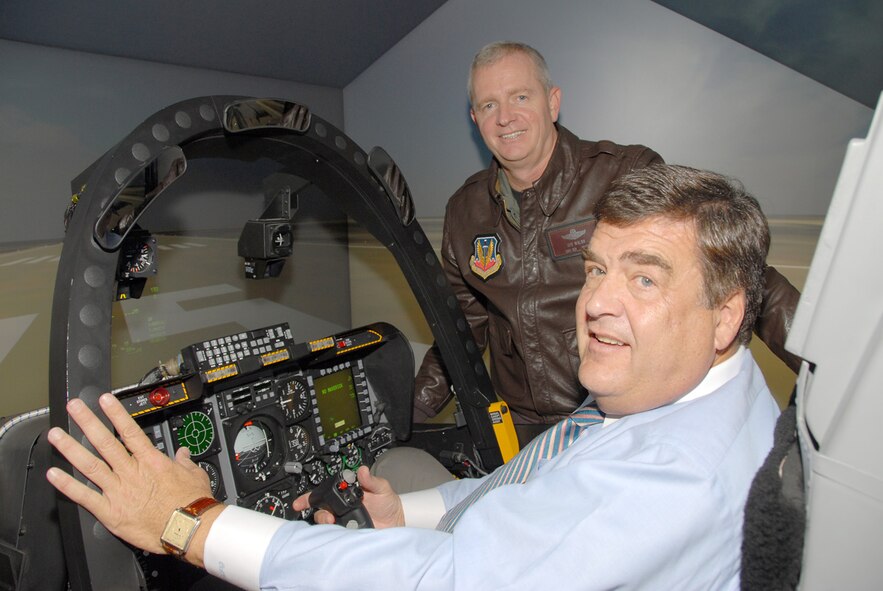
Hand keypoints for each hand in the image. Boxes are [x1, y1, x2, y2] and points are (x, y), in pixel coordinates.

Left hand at [46, 393, 215, 557]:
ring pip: (90, 465)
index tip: (103, 401)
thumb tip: (183, 454)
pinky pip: (84, 497)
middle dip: (88, 422)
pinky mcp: (111, 512)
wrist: (187, 528)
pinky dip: (67, 486)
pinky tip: (54, 475)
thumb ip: (184, 462)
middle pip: (105, 442)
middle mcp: (132, 473)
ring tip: (56, 435)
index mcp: (151, 462)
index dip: (115, 414)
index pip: (130, 431)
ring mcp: (118, 491)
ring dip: (71, 448)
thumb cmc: (192, 503)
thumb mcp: (194, 475)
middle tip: (74, 408)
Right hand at [292, 465, 404, 528]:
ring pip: (326, 523)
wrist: (396, 523)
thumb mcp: (382, 488)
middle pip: (321, 510)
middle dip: (319, 513)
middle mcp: (342, 508)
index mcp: (347, 493)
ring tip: (334, 523)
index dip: (309, 497)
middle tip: (327, 516)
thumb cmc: (388, 504)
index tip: (301, 502)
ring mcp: (344, 521)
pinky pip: (335, 535)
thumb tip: (362, 470)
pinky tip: (340, 533)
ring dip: (326, 524)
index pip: (325, 493)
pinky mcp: (347, 533)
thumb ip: (371, 480)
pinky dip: (334, 535)